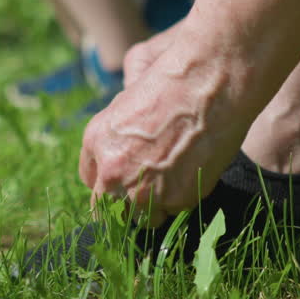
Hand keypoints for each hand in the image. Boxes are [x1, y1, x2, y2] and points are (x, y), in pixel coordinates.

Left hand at [79, 19, 260, 226]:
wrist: (209, 82)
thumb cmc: (172, 80)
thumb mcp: (128, 97)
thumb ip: (116, 131)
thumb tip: (121, 148)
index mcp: (96, 142)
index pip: (91, 182)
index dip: (108, 182)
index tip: (122, 182)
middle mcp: (113, 171)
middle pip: (110, 210)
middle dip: (125, 203)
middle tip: (146, 190)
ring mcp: (143, 190)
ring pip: (144, 218)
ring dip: (155, 206)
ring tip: (173, 180)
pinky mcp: (176, 198)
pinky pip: (176, 210)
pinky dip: (184, 196)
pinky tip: (194, 170)